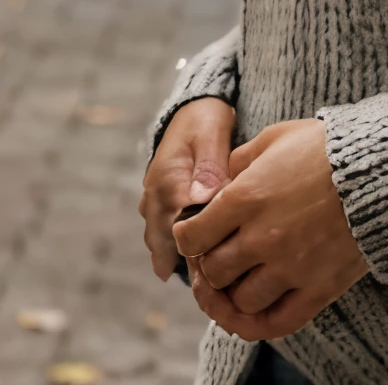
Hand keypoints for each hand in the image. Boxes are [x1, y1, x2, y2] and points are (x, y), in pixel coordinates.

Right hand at [138, 96, 235, 280]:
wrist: (192, 107)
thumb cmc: (206, 119)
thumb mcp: (211, 134)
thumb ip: (209, 165)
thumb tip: (201, 197)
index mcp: (168, 182)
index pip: (179, 229)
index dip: (199, 251)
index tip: (221, 267)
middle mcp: (154, 196)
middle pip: (165, 244)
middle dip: (187, 266)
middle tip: (210, 292)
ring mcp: (153, 201)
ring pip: (160, 243)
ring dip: (179, 261)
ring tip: (204, 287)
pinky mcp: (159, 203)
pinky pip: (161, 234)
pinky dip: (173, 251)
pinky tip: (194, 267)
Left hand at [172, 118, 368, 340]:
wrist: (382, 167)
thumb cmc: (328, 147)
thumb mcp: (278, 137)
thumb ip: (241, 160)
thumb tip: (220, 181)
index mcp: (246, 198)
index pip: (193, 237)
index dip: (188, 238)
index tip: (195, 234)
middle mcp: (262, 237)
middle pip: (214, 272)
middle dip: (210, 265)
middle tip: (217, 257)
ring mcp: (290, 267)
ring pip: (240, 301)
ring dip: (233, 294)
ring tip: (237, 282)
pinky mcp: (318, 288)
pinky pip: (276, 323)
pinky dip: (256, 324)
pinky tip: (253, 312)